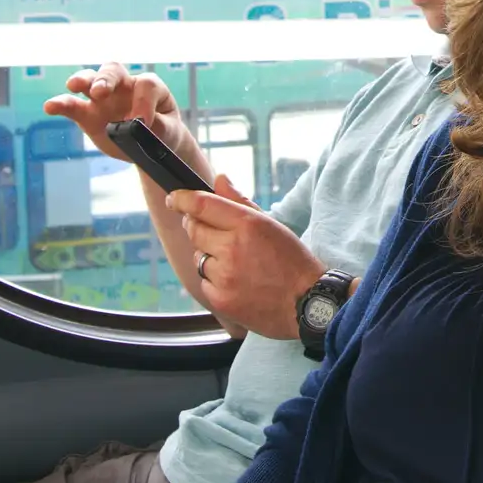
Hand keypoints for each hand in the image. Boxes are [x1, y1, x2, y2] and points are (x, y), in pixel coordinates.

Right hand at [43, 61, 185, 161]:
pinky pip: (73, 106)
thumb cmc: (164, 132)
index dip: (143, 101)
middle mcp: (124, 86)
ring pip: (90, 80)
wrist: (152, 145)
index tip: (143, 122)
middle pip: (113, 70)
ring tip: (73, 87)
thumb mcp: (170, 132)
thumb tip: (143, 125)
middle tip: (100, 92)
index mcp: (148, 87)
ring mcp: (104, 99)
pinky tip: (50, 107)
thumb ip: (159, 127)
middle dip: (105, 79)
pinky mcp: (88, 114)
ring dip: (81, 81)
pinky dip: (60, 105)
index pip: (145, 85)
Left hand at [168, 174, 324, 340]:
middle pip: (194, 229)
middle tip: (212, 230)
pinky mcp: (220, 299)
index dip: (182, 199)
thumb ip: (240, 201)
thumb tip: (219, 179)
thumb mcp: (272, 224)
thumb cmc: (293, 261)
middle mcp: (232, 248)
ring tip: (236, 262)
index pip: (202, 204)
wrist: (308, 303)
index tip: (174, 198)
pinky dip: (214, 279)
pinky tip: (237, 281)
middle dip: (196, 225)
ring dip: (209, 254)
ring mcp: (224, 276)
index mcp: (248, 224)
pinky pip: (204, 281)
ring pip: (198, 256)